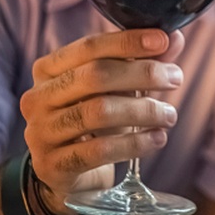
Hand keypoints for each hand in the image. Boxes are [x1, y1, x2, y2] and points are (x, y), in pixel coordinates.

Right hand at [20, 29, 185, 214]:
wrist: (63, 174)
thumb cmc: (92, 122)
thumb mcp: (114, 89)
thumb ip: (142, 63)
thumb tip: (174, 39)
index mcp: (48, 70)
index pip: (89, 46)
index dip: (128, 41)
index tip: (164, 41)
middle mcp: (38, 98)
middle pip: (95, 76)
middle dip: (142, 74)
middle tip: (175, 78)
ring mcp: (41, 133)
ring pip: (99, 112)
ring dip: (143, 111)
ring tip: (169, 115)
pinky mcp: (53, 166)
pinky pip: (100, 150)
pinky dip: (135, 143)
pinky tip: (157, 139)